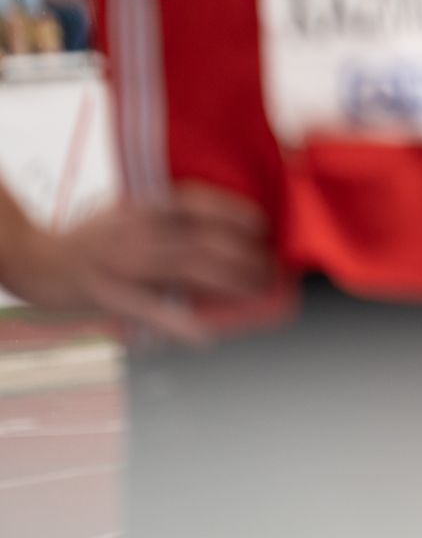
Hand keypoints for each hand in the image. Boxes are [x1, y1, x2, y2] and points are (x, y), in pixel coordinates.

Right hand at [3, 185, 272, 344]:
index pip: (199, 203)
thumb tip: (211, 221)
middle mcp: (139, 232)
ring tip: (258, 289)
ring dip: (231, 280)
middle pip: (205, 241)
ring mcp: (125, 263)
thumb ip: (163, 212)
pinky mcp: (110, 295)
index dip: (235, 213)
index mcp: (143, 207)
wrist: (33, 259)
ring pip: (190, 269)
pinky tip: (205, 335)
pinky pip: (151, 309)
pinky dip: (180, 322)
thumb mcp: (124, 209)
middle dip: (245, 255)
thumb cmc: (86, 236)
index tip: (261, 225)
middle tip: (270, 267)